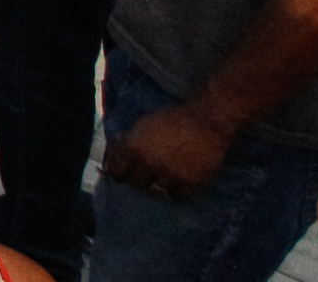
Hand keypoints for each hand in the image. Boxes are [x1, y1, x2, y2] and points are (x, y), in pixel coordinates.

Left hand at [104, 103, 232, 200]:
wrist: (206, 120)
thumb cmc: (171, 119)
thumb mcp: (142, 126)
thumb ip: (127, 143)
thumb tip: (112, 160)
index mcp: (133, 148)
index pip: (115, 172)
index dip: (118, 171)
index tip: (123, 170)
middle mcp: (149, 164)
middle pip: (134, 184)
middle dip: (137, 179)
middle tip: (143, 174)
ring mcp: (170, 175)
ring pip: (154, 192)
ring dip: (155, 187)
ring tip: (159, 179)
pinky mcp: (190, 183)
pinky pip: (176, 197)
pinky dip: (175, 192)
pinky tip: (175, 184)